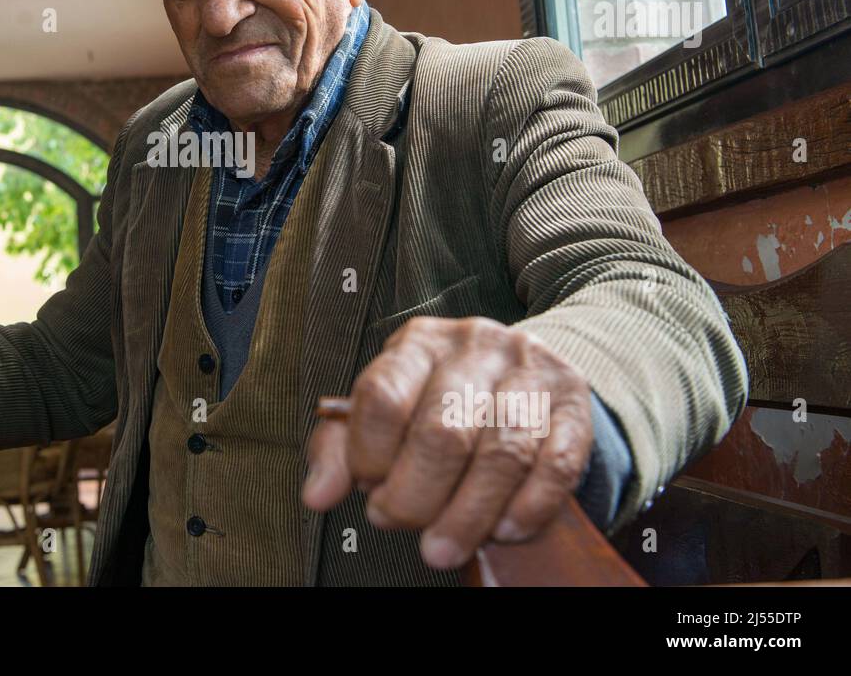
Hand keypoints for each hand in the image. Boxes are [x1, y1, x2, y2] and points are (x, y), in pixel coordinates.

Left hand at [302, 316, 591, 569]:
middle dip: (415, 495)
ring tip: (441, 548)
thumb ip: (342, 448)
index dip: (369, 454)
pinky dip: (529, 507)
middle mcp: (475, 346)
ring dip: (468, 515)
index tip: (368, 488)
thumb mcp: (386, 406)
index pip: (383, 397)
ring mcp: (530, 371)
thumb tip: (317, 493)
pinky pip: (557, 463)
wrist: (523, 366)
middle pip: (442, 431)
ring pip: (501, 453)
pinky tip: (503, 530)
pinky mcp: (573, 403)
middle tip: (399, 522)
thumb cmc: (438, 395)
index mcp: (419, 343)